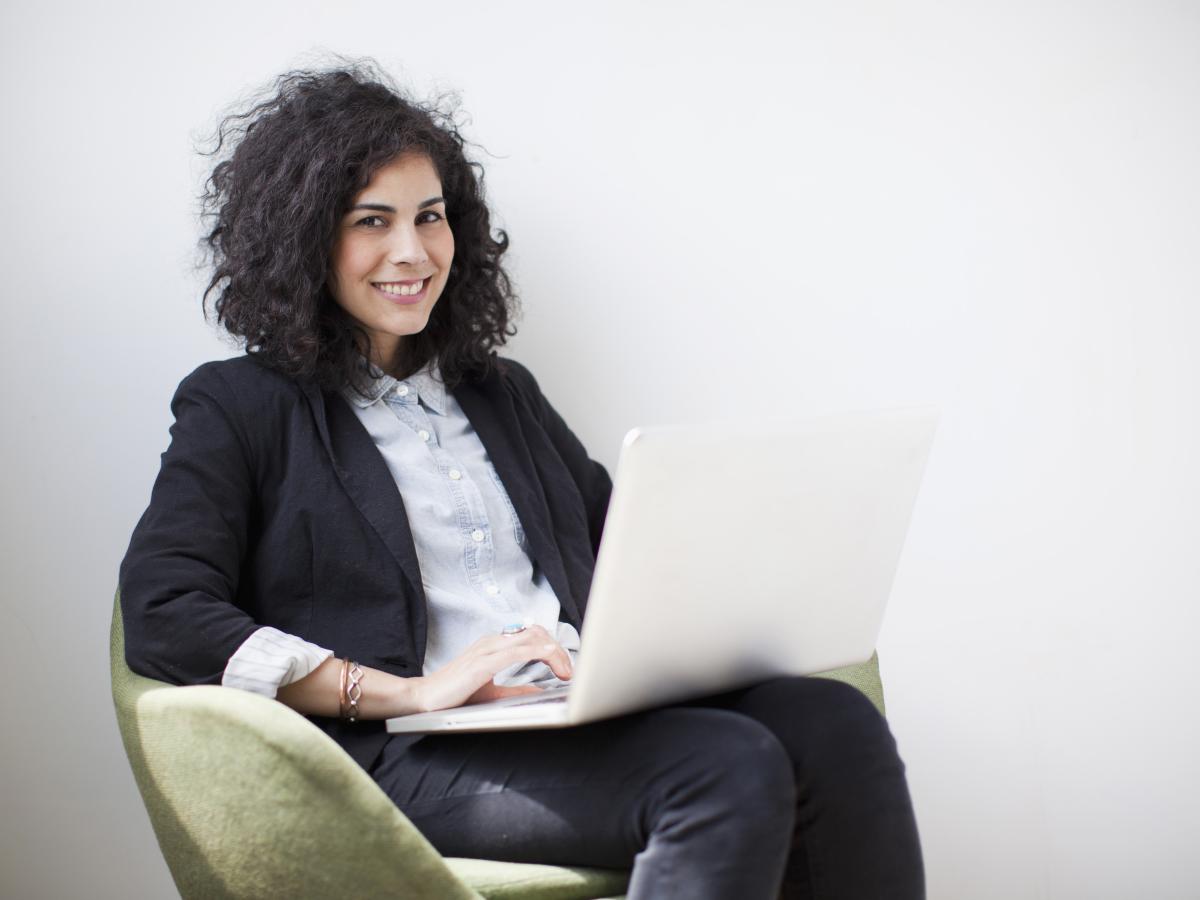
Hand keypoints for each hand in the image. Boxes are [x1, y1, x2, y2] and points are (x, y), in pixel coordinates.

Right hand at [409, 625, 572, 712]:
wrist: (423, 698)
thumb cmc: (453, 694)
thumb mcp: (492, 692)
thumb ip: (516, 689)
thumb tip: (541, 692)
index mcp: (494, 645)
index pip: (532, 636)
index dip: (553, 648)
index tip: (565, 669)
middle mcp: (492, 642)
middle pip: (536, 633)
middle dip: (559, 650)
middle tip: (569, 672)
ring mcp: (487, 650)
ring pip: (530, 639)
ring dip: (554, 653)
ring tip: (565, 671)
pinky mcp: (483, 663)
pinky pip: (516, 651)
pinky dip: (537, 652)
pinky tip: (550, 657)